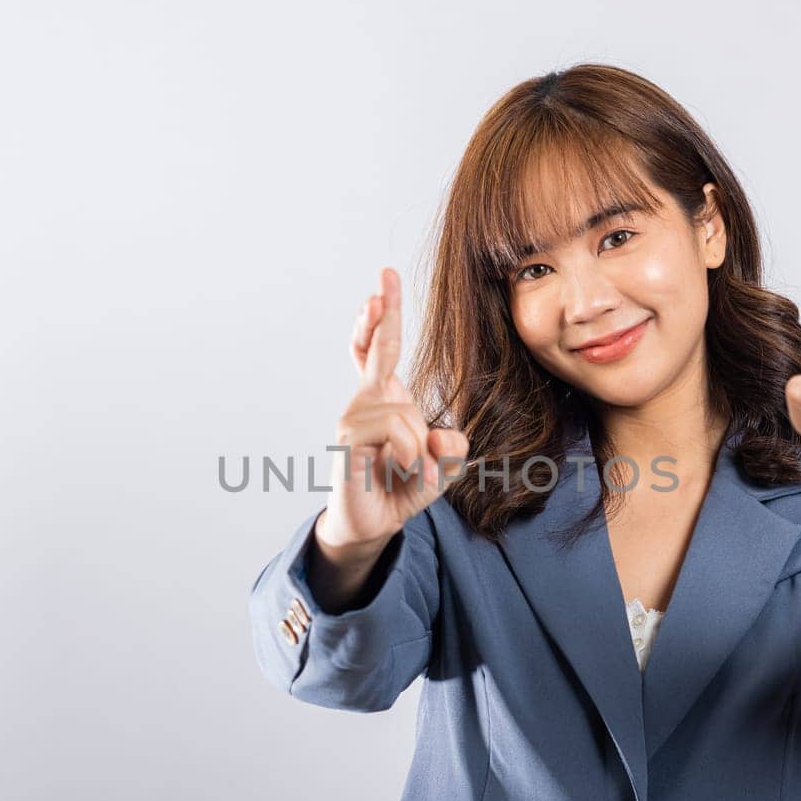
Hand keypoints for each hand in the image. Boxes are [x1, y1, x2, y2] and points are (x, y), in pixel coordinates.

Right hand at [319, 267, 469, 553]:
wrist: (373, 525)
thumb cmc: (403, 488)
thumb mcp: (443, 467)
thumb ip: (453, 448)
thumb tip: (439, 434)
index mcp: (387, 398)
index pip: (380, 350)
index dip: (380, 317)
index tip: (381, 283)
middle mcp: (366, 401)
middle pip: (378, 349)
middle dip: (384, 312)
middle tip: (385, 275)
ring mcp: (353, 419)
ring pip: (404, 412)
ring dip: (419, 445)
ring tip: (412, 468)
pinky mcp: (348, 440)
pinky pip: (394, 430)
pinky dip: (410, 453)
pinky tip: (403, 468)